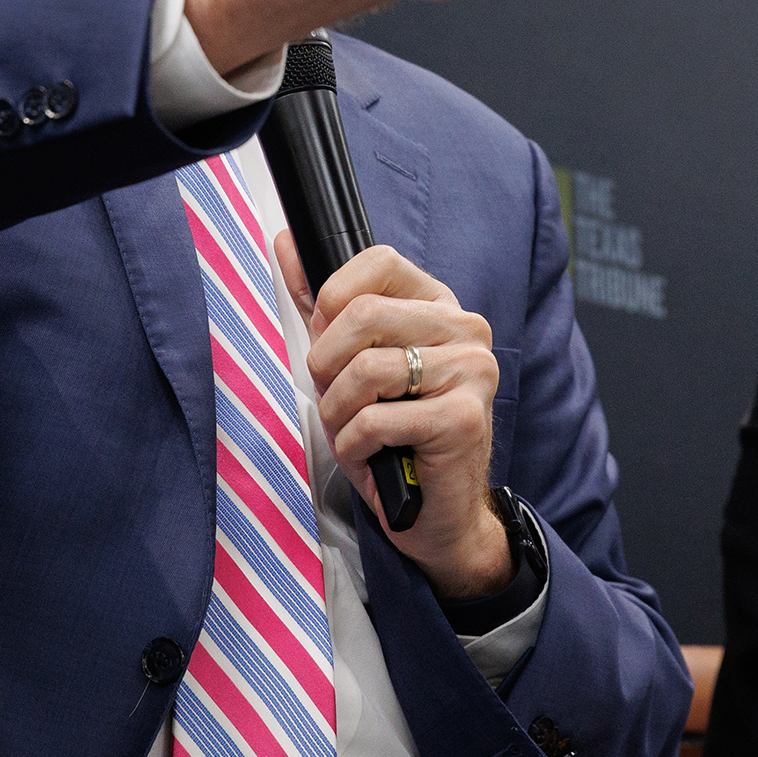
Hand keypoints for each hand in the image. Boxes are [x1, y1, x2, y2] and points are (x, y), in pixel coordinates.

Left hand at [275, 238, 511, 596]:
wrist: (436, 514)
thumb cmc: (392, 437)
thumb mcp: (350, 364)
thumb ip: (322, 305)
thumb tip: (286, 242)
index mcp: (439, 306)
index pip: (379, 262)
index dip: (334, 300)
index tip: (329, 342)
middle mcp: (465, 330)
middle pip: (363, 315)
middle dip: (325, 366)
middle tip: (335, 399)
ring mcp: (471, 372)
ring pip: (364, 370)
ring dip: (337, 413)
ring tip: (352, 432)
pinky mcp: (464, 418)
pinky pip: (374, 420)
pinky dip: (354, 446)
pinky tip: (371, 456)